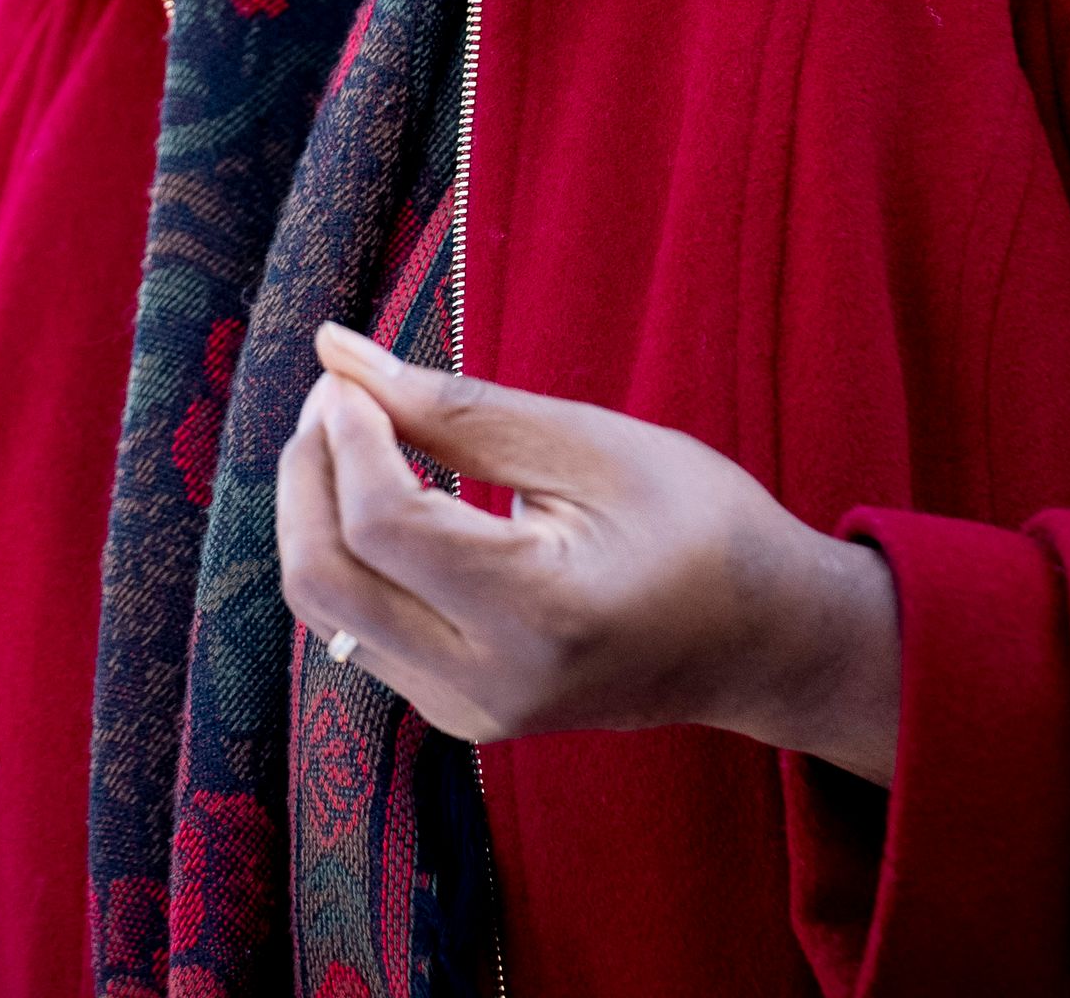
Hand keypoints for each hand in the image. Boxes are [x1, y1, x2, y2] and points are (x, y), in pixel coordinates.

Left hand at [275, 322, 902, 783]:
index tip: (350, 373)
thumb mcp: (594, 446)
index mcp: (540, 613)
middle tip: (337, 394)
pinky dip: (349, 552)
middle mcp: (490, 685)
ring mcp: (467, 713)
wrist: (762, 644)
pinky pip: (358, 629)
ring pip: (326, 610)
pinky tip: (385, 492)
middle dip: (307, 472)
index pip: (383, 524)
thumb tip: (340, 354)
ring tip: (358, 432)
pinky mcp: (456, 714)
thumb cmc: (702, 527)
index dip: (345, 435)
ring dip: (317, 511)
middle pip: (324, 579)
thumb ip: (461, 407)